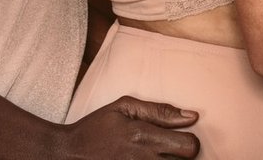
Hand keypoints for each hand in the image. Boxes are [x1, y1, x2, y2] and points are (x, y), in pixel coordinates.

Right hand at [55, 96, 199, 157]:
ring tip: (158, 156)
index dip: (190, 141)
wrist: (70, 153)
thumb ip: (159, 110)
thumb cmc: (98, 127)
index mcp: (143, 136)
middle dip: (183, 156)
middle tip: (170, 150)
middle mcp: (143, 159)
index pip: (189, 146)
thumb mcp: (124, 107)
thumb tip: (192, 116)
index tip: (180, 137)